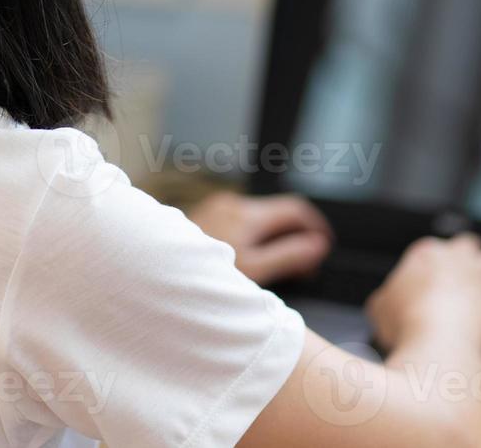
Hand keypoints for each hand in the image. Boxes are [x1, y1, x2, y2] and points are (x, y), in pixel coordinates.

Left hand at [187, 192, 332, 284]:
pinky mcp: (206, 215)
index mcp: (248, 214)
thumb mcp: (254, 272)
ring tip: (276, 267)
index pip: (296, 208)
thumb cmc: (203, 275)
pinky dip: (254, 236)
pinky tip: (250, 260)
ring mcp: (217, 207)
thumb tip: (319, 246)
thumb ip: (289, 256)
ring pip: (259, 218)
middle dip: (295, 236)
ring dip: (273, 238)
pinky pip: (240, 221)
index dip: (316, 225)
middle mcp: (233, 204)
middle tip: (303, 267)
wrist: (157, 269)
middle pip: (278, 213)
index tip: (324, 246)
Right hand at [365, 233, 480, 351]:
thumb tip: (385, 305)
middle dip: (469, 258)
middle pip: (469, 244)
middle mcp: (458, 257)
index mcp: (426, 254)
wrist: (437, 341)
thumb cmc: (407, 326)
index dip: (434, 268)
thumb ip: (387, 300)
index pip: (433, 250)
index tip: (432, 283)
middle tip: (463, 279)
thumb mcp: (379, 309)